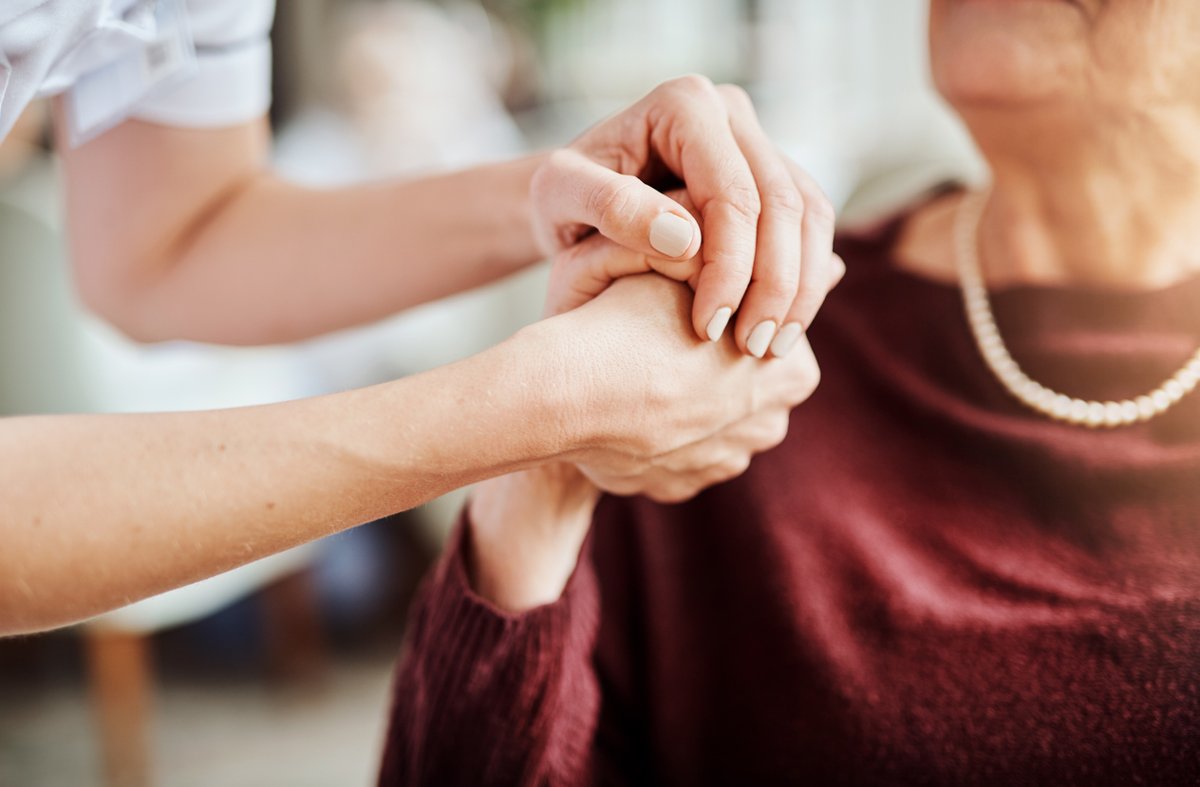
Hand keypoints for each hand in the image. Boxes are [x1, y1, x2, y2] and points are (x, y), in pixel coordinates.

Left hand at [530, 76, 837, 355]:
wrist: (575, 194)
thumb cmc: (562, 196)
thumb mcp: (562, 196)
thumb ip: (614, 208)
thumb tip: (685, 240)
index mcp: (684, 105)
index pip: (732, 194)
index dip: (730, 267)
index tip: (708, 327)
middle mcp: (731, 113)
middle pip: (784, 202)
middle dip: (776, 284)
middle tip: (754, 348)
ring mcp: (758, 141)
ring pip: (811, 214)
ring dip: (801, 287)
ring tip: (773, 347)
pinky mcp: (772, 174)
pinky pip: (810, 225)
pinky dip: (803, 279)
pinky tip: (781, 327)